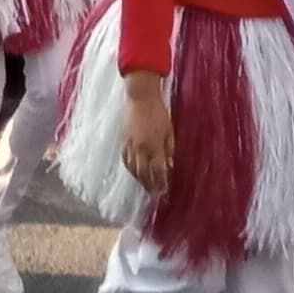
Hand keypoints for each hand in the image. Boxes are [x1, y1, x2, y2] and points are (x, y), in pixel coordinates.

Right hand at [120, 69, 174, 196]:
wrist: (140, 97)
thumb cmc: (158, 111)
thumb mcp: (169, 130)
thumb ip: (169, 148)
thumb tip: (169, 165)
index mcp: (154, 146)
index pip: (158, 171)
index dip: (161, 183)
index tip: (164, 193)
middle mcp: (141, 149)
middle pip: (144, 174)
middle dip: (150, 186)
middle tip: (155, 195)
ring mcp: (130, 146)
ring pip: (133, 169)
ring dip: (140, 180)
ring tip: (146, 187)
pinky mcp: (123, 141)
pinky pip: (126, 160)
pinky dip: (130, 169)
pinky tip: (135, 173)